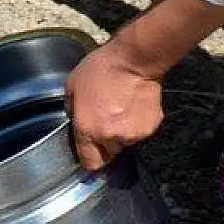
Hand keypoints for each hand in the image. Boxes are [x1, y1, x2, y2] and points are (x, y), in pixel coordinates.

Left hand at [64, 44, 164, 171]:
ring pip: (125, 142)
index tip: (89, 152)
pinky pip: (140, 131)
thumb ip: (72, 110)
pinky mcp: (151, 127)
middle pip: (108, 154)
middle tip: (105, 122)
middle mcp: (111, 137)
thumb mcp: (72, 86)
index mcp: (88, 130)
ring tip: (120, 110)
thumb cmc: (100, 70)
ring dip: (121, 132)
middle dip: (105, 143)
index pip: (90, 163)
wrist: (134, 61)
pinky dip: (136, 123)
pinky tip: (133, 106)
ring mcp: (134, 134)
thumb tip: (75, 119)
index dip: (89, 160)